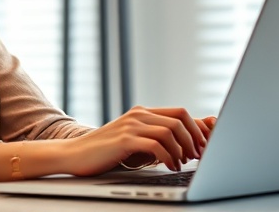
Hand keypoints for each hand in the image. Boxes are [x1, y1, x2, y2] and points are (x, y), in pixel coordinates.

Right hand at [63, 106, 216, 175]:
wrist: (74, 154)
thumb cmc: (105, 152)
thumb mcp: (133, 141)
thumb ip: (153, 139)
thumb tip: (183, 147)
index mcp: (143, 112)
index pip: (180, 112)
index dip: (196, 128)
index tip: (203, 146)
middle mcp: (139, 114)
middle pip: (180, 119)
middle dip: (194, 139)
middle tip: (197, 156)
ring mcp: (131, 125)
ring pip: (170, 131)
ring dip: (182, 149)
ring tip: (181, 164)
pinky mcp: (125, 139)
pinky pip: (156, 145)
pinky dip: (169, 157)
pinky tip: (170, 166)